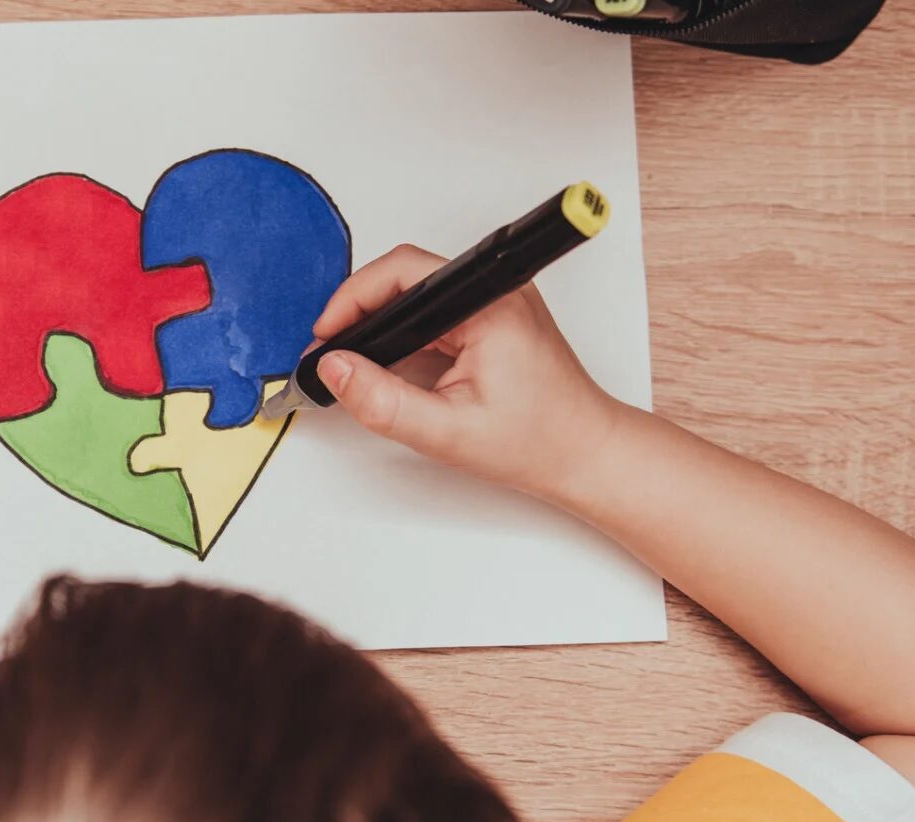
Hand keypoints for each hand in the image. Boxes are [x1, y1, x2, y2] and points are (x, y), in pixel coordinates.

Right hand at [309, 244, 623, 498]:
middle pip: (407, 278)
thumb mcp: (446, 432)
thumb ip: (383, 401)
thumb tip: (335, 370)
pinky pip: (437, 314)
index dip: (354, 299)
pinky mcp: (494, 319)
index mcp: (488, 306)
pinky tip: (394, 366)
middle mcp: (497, 293)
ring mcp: (497, 303)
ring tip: (359, 362)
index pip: (403, 273)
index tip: (328, 335)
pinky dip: (408, 336)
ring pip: (419, 296)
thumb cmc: (538, 442)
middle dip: (362, 312)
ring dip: (385, 325)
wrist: (585, 455)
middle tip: (334, 352)